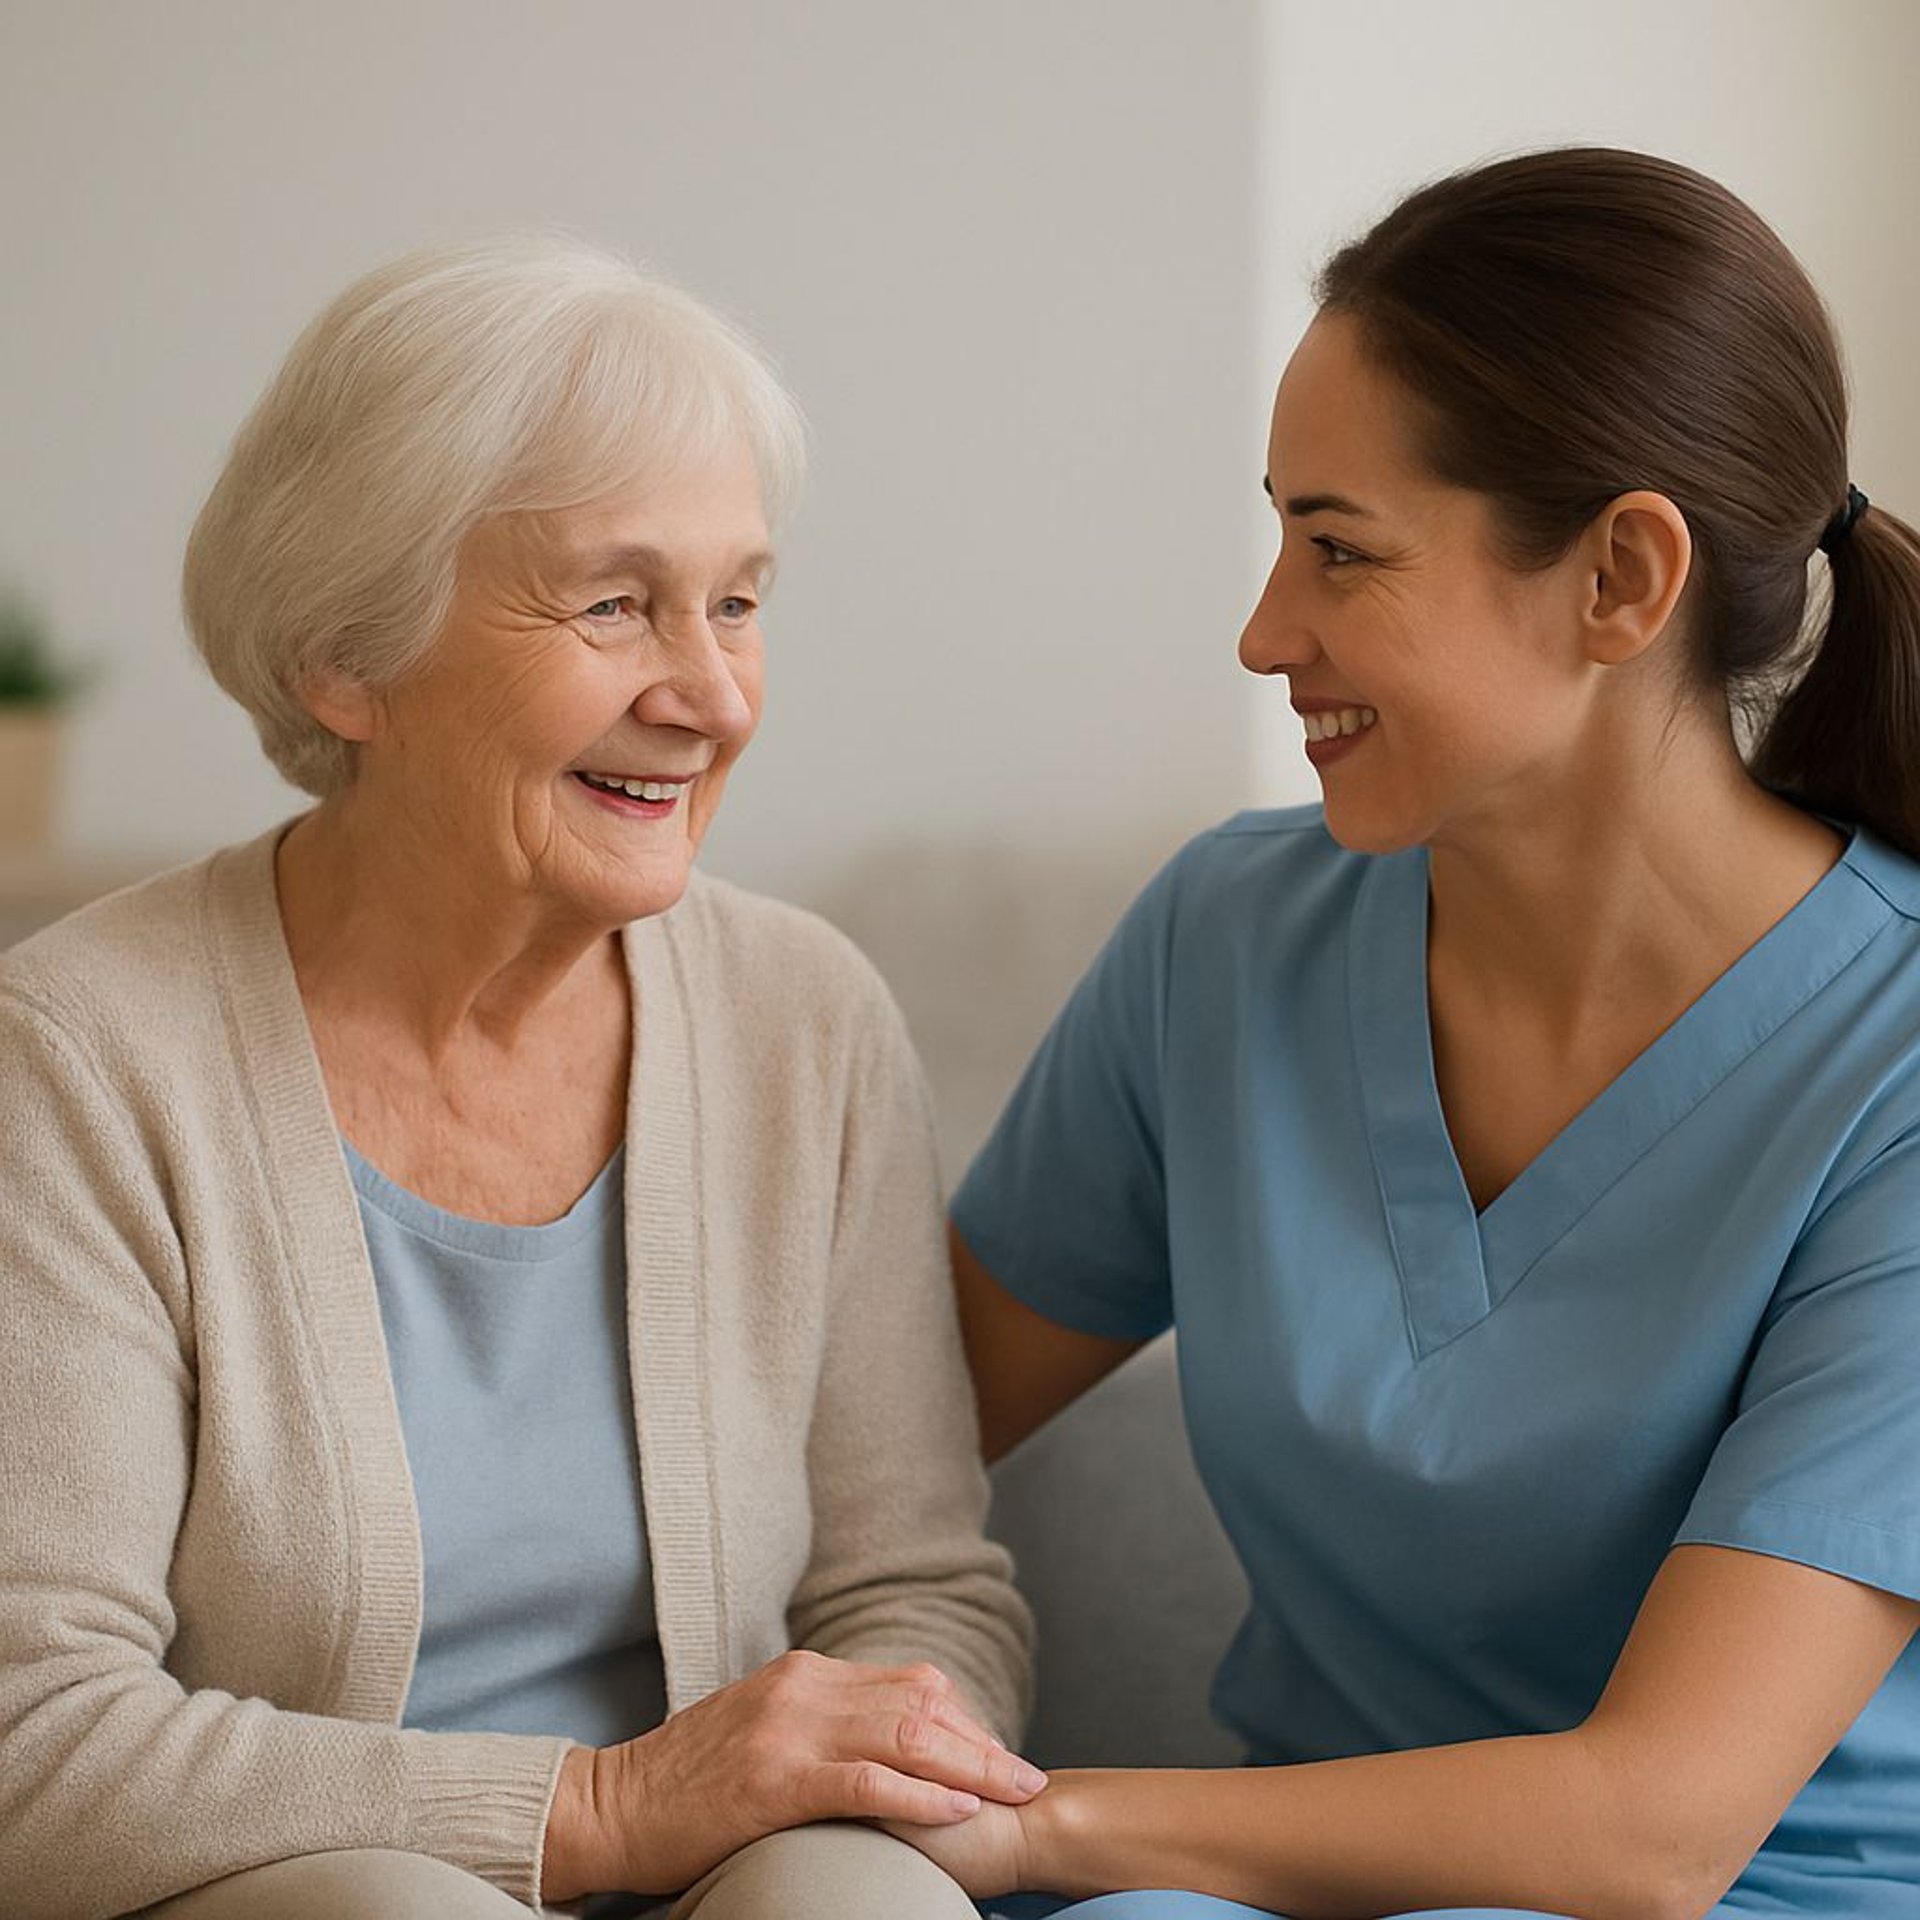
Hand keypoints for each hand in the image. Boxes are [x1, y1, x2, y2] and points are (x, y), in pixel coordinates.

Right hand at [542, 1648, 1046, 1898]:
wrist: (614, 1805)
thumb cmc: (686, 1782)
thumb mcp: (761, 1729)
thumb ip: (819, 1723)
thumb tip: (882, 1744)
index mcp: (805, 1673)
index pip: (909, 1683)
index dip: (964, 1720)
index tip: (998, 1756)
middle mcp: (805, 1686)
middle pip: (920, 1703)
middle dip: (982, 1742)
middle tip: (1028, 1778)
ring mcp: (789, 1728)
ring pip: (905, 1734)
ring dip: (970, 1765)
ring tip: (1014, 1793)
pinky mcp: (775, 1778)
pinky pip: (864, 1780)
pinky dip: (918, 1794)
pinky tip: (955, 1810)